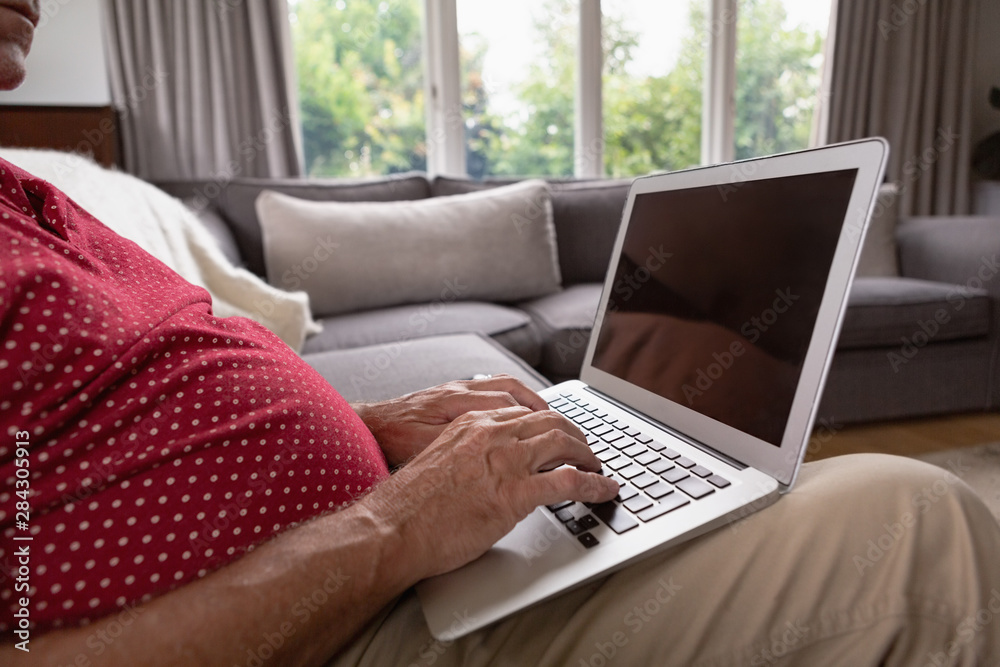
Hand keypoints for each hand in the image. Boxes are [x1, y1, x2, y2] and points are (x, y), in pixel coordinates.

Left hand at [353, 374, 549, 466]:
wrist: (365, 425)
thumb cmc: (389, 440)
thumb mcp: (423, 450)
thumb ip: (459, 450)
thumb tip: (494, 458)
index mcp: (457, 402)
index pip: (511, 406)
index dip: (541, 424)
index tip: (562, 445)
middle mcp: (461, 390)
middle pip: (516, 393)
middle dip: (547, 412)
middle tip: (569, 434)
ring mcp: (458, 389)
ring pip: (507, 387)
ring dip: (533, 403)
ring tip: (554, 422)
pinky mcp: (452, 394)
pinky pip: (493, 389)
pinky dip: (514, 400)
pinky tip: (521, 415)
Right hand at [363, 405, 619, 578]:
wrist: (392, 528)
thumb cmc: (408, 506)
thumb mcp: (440, 462)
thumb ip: (469, 456)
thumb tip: (488, 472)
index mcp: (472, 423)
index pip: (525, 414)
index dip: (551, 424)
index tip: (562, 435)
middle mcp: (492, 434)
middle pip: (551, 421)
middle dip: (577, 435)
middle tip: (588, 451)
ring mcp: (505, 461)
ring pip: (566, 443)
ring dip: (590, 456)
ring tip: (600, 469)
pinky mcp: (515, 492)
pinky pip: (570, 481)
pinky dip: (595, 485)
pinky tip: (606, 491)